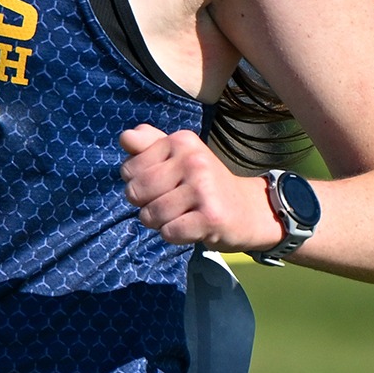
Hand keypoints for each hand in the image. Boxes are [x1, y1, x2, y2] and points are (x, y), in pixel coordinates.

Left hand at [118, 124, 283, 252]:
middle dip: (143, 205)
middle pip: (136, 191)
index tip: (158, 185)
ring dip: (158, 223)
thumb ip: (149, 143)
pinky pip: (169, 232)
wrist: (247, 210)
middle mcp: (193, 160)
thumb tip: (126, 137)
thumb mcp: (179, 155)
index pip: (128, 168)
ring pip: (150, 215)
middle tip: (167, 203)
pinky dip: (173, 235)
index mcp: (181, 141)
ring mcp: (204, 188)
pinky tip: (189, 227)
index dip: (135, 183)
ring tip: (179, 215)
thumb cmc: (203, 182)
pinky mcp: (211, 217)